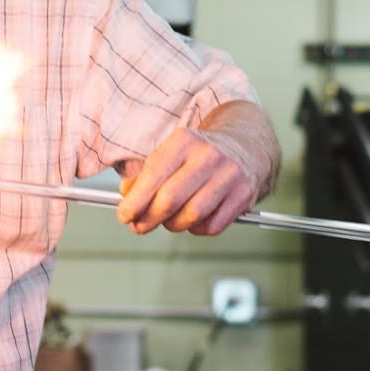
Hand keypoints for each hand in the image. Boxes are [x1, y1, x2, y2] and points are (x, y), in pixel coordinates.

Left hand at [116, 116, 273, 236]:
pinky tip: (194, 219)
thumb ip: (144, 176)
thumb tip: (127, 196)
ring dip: (173, 225)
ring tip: (169, 220)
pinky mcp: (244, 195)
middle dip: (148, 218)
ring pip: (191, 216)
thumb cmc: (198, 156)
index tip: (124, 215)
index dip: (135, 201)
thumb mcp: (170, 155)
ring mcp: (229, 176)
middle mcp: (208, 156)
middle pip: (170, 199)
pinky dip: (197, 229)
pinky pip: (212, 226)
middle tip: (139, 226)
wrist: (245, 146)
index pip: (154, 175)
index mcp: (184, 141)